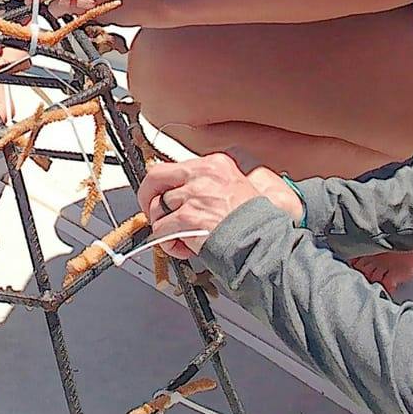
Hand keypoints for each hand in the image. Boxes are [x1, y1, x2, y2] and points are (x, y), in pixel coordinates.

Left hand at [137, 153, 301, 259]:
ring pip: (158, 207)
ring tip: (181, 238)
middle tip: (152, 213)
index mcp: (216, 164)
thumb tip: (183, 193)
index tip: (164, 196)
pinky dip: (168, 243)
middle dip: (147, 197)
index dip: (167, 186)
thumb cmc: (255, 223)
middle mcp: (203, 174)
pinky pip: (161, 229)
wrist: (264, 243)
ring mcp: (194, 194)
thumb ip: (210, 186)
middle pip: (156, 176)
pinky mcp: (188, 217)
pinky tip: (184, 249)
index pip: (177, 167)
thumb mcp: (237, 189)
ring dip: (164, 226)